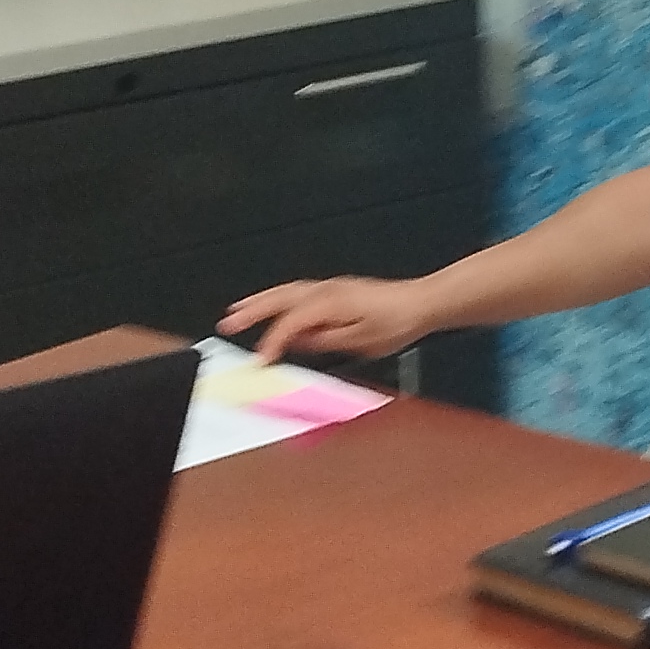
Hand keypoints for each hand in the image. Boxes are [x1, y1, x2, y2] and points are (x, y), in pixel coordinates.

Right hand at [218, 276, 442, 361]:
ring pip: (287, 291)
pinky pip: (298, 292)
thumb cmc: (396, 323)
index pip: (291, 322)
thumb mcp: (362, 341)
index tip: (259, 361)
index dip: (272, 342)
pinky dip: (279, 299)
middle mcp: (325, 290)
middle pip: (280, 298)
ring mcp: (330, 287)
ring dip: (261, 301)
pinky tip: (273, 308)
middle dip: (252, 310)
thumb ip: (326, 341)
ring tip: (238, 311)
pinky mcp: (336, 290)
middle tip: (227, 322)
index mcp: (329, 303)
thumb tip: (298, 342)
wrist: (421, 303)